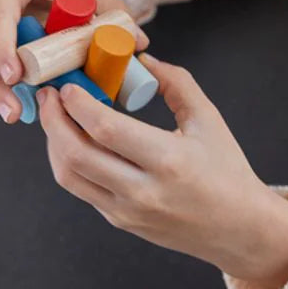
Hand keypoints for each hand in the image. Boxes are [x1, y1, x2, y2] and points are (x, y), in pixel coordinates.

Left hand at [36, 54, 287, 283]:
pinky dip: (68, 161)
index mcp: (169, 161)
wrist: (238, 229)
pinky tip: (71, 139)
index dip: (78, 104)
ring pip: (69, 176)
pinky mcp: (120, 221)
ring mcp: (128, 211)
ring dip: (53, 142)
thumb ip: (176, 83)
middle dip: (53, 120)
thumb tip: (142, 59)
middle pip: (76, 154)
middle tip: (49, 94)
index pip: (107, 130)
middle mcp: (143, 190)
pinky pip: (81, 189)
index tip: (68, 84)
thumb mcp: (208, 120)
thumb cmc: (227, 170)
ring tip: (54, 115)